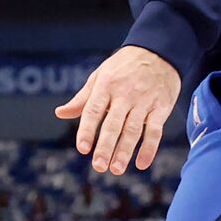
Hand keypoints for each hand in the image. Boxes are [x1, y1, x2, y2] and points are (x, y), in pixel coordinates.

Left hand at [57, 46, 180, 174]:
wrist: (159, 51)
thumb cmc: (124, 66)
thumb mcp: (100, 76)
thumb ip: (82, 98)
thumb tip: (60, 113)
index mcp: (106, 85)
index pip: (94, 110)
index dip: (87, 130)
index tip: (82, 149)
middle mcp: (125, 94)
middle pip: (114, 124)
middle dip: (106, 146)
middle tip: (99, 166)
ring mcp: (144, 101)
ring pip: (133, 130)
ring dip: (125, 151)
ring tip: (116, 169)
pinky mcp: (161, 107)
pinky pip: (155, 130)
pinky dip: (149, 148)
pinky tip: (141, 164)